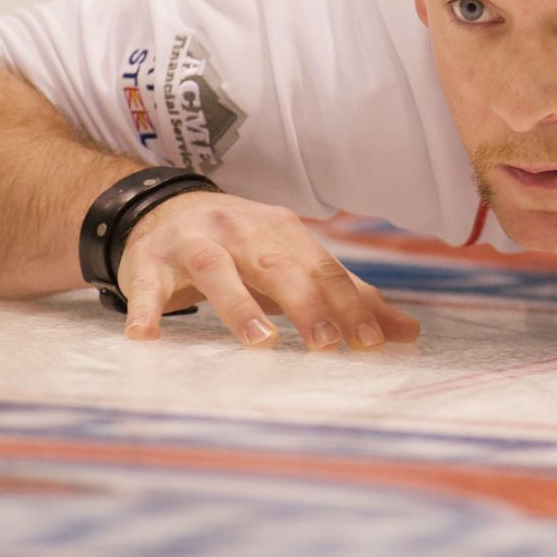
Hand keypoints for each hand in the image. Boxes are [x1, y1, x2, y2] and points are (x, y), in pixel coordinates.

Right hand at [115, 192, 420, 350]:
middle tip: (327, 344)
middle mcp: (239, 229)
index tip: (370, 343)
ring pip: (217, 269)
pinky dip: (146, 310)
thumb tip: (411, 333)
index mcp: (280, 230)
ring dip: (239, 305)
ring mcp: (191, 242)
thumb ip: (347, 296)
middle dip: (305, 303)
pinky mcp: (147, 262)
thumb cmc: (241, 248)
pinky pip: (145, 286)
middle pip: (277, 265)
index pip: (321, 267)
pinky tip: (147, 338)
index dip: (347, 303)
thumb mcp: (292, 263)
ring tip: (261, 342)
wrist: (159, 212)